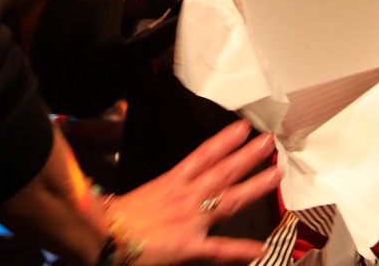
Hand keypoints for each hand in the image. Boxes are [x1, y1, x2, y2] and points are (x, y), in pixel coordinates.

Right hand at [106, 119, 280, 264]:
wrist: (102, 236)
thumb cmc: (116, 218)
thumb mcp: (142, 195)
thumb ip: (161, 191)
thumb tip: (170, 190)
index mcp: (172, 182)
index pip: (204, 155)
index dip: (225, 140)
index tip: (243, 127)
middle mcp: (187, 196)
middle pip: (223, 171)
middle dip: (247, 156)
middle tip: (270, 142)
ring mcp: (191, 219)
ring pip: (229, 199)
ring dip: (254, 187)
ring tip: (276, 175)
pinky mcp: (189, 246)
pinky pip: (218, 249)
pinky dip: (240, 250)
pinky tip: (260, 249)